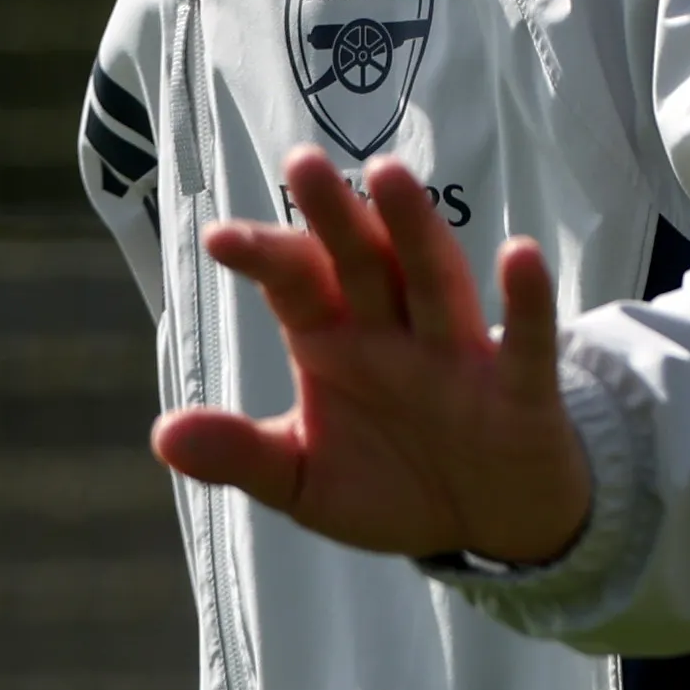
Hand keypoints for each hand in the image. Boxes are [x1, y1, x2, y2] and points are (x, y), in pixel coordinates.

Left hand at [152, 146, 591, 566]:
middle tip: (302, 162)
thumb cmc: (391, 482)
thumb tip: (161, 436)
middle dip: (334, 215)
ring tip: (389, 175)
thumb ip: (242, 455)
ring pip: (435, 279)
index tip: (221, 238)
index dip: (264, 256)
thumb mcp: (304, 481)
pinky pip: (528, 342)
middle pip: (362, 261)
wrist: (489, 527)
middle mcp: (395, 332)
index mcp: (336, 341)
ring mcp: (459, 354)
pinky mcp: (520, 390)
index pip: (296, 284)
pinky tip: (520, 255)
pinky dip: (527, 302)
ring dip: (414, 229)